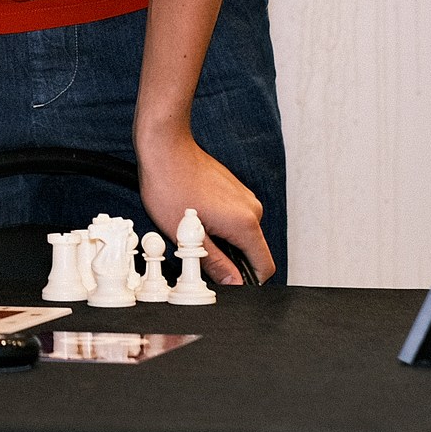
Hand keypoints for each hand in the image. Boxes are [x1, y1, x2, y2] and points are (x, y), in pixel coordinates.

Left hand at [136, 134, 271, 284]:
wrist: (166, 148)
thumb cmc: (170, 185)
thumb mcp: (186, 235)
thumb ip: (215, 263)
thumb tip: (233, 283)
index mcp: (245, 223)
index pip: (264, 266)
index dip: (248, 281)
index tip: (228, 281)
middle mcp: (252, 209)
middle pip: (252, 250)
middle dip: (229, 257)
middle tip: (197, 247)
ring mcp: (245, 198)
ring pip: (242, 234)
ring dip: (222, 239)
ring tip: (193, 227)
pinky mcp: (236, 191)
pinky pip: (235, 218)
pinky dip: (220, 224)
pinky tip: (196, 215)